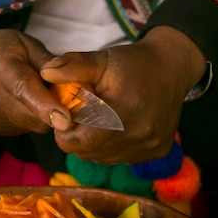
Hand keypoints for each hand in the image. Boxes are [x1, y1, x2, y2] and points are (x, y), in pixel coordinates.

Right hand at [0, 20, 72, 135]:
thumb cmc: (4, 48)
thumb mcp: (28, 44)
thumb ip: (50, 63)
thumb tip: (72, 82)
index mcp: (4, 68)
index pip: (25, 90)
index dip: (46, 107)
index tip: (65, 120)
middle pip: (34, 117)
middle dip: (52, 109)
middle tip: (51, 91)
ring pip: (30, 126)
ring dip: (38, 115)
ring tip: (29, 93)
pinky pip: (20, 130)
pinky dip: (26, 119)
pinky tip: (17, 103)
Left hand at [40, 26, 205, 163]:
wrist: (172, 68)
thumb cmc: (132, 63)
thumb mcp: (101, 59)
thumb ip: (72, 66)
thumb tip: (44, 72)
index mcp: (123, 111)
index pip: (77, 142)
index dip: (65, 130)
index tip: (69, 113)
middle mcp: (139, 134)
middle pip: (87, 152)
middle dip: (78, 136)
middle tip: (85, 113)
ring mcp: (149, 147)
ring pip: (102, 158)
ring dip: (95, 142)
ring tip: (102, 118)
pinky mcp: (157, 152)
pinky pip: (120, 158)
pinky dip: (112, 146)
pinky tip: (119, 126)